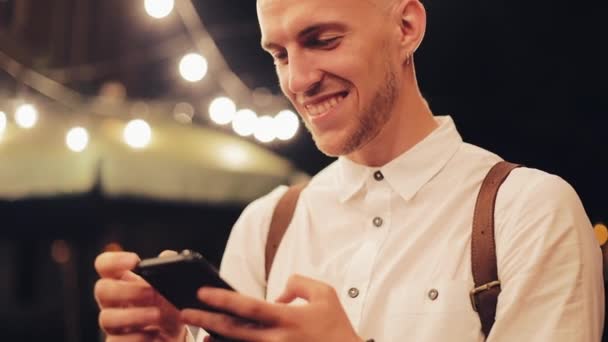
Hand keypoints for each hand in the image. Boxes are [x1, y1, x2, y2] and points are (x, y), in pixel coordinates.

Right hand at [94, 251, 186, 341]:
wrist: (173, 337)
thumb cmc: (166, 306)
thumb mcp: (171, 288)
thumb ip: (168, 270)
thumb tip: (168, 256)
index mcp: (122, 281)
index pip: (104, 265)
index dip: (114, 260)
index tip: (135, 260)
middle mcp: (112, 301)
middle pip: (101, 290)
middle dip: (126, 290)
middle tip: (151, 293)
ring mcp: (113, 324)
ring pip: (106, 318)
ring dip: (134, 315)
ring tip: (157, 315)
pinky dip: (137, 338)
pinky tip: (152, 335)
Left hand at [181, 274, 362, 341]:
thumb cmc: (337, 327)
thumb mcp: (325, 294)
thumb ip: (299, 284)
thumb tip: (278, 293)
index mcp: (288, 319)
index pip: (249, 306)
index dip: (224, 298)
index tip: (202, 291)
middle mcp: (277, 340)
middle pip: (235, 330)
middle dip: (207, 320)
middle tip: (185, 312)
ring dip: (217, 341)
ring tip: (199, 335)